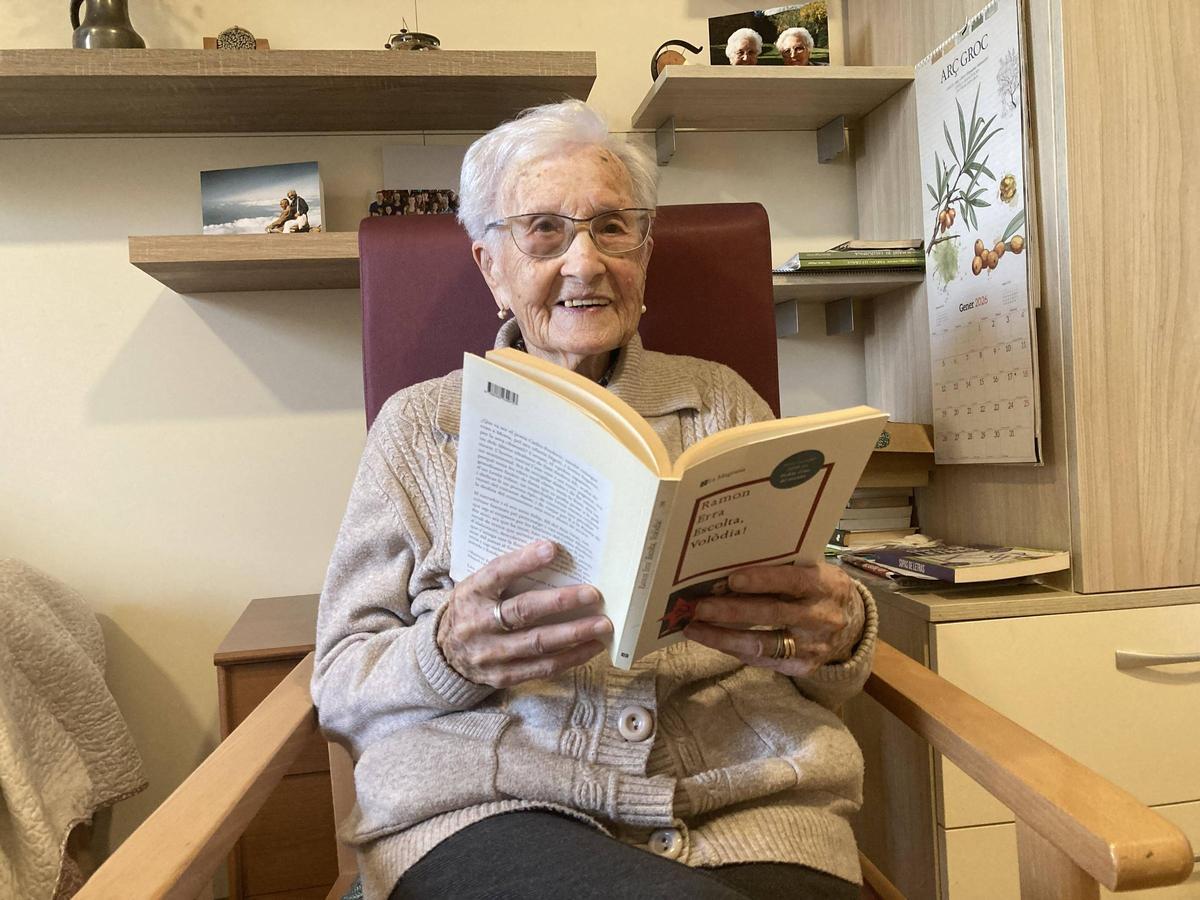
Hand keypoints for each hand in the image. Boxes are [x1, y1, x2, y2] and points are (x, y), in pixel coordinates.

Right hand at [437, 540, 612, 687]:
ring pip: (537, 643)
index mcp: (471, 593)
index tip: (553, 549)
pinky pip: (541, 668)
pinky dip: (570, 658)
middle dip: (561, 602)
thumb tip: (552, 555)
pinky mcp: (502, 676)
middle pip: (523, 611)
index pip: (497, 573)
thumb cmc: (473, 609)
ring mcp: (489, 654)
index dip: (524, 561)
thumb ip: (506, 575)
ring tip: (602, 625)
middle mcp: (477, 624)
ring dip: (574, 633)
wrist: (444, 654)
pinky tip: (591, 647)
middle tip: (593, 594)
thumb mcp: (477, 586)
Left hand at [682, 562, 864, 675]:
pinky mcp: (804, 667)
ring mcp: (815, 646)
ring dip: (725, 637)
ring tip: (695, 629)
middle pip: (773, 614)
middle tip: (700, 607)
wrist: (853, 621)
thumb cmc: (819, 587)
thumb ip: (783, 569)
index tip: (731, 579)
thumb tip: (729, 571)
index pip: (793, 581)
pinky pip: (764, 660)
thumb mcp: (812, 570)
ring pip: (764, 644)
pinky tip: (714, 640)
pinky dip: (736, 649)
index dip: (762, 580)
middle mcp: (822, 617)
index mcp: (826, 585)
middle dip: (732, 611)